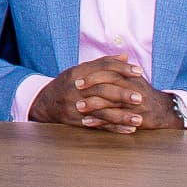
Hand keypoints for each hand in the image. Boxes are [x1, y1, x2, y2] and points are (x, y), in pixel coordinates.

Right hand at [28, 53, 172, 133]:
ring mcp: (75, 106)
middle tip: (141, 97)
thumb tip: (125, 56)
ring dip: (122, 116)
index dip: (122, 68)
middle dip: (123, 94)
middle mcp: (75, 89)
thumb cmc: (68, 84)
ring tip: (139, 119)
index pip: (102, 67)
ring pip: (101, 111)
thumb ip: (103, 64)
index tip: (139, 71)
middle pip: (102, 89)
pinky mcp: (76, 121)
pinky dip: (115, 128)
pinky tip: (129, 129)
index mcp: (77, 73)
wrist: (45, 103)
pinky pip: (98, 126)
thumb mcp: (80, 70)